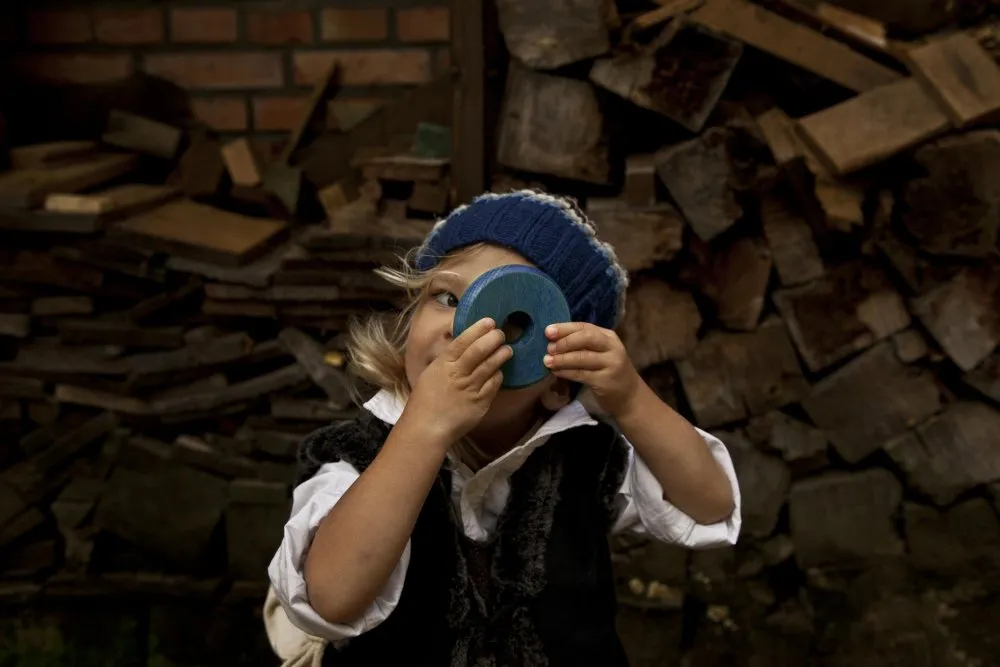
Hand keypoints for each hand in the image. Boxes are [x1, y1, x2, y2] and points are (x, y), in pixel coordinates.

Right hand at [405, 317, 511, 446]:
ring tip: (507, 349)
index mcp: (443, 364)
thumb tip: (463, 346)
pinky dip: (498, 375)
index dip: (478, 329)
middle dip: (493, 338)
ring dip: (501, 354)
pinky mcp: (480, 403)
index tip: (489, 321)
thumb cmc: (425, 401)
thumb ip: (448, 360)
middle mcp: (458, 374)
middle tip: (501, 334)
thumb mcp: (432, 373)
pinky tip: (499, 372)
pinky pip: (494, 385)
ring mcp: (470, 388)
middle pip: (479, 351)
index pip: (463, 341)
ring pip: (490, 366)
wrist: (427, 428)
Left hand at [543, 322, 641, 416]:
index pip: (585, 327)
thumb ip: (582, 345)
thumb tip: (552, 340)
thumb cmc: (607, 370)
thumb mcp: (599, 353)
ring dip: (562, 359)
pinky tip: (556, 372)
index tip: (547, 331)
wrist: (628, 395)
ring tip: (547, 361)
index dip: (565, 328)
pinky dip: (566, 372)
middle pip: (586, 338)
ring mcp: (611, 364)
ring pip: (582, 357)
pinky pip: (581, 374)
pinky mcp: (605, 381)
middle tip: (549, 348)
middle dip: (565, 342)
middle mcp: (612, 347)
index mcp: (608, 336)